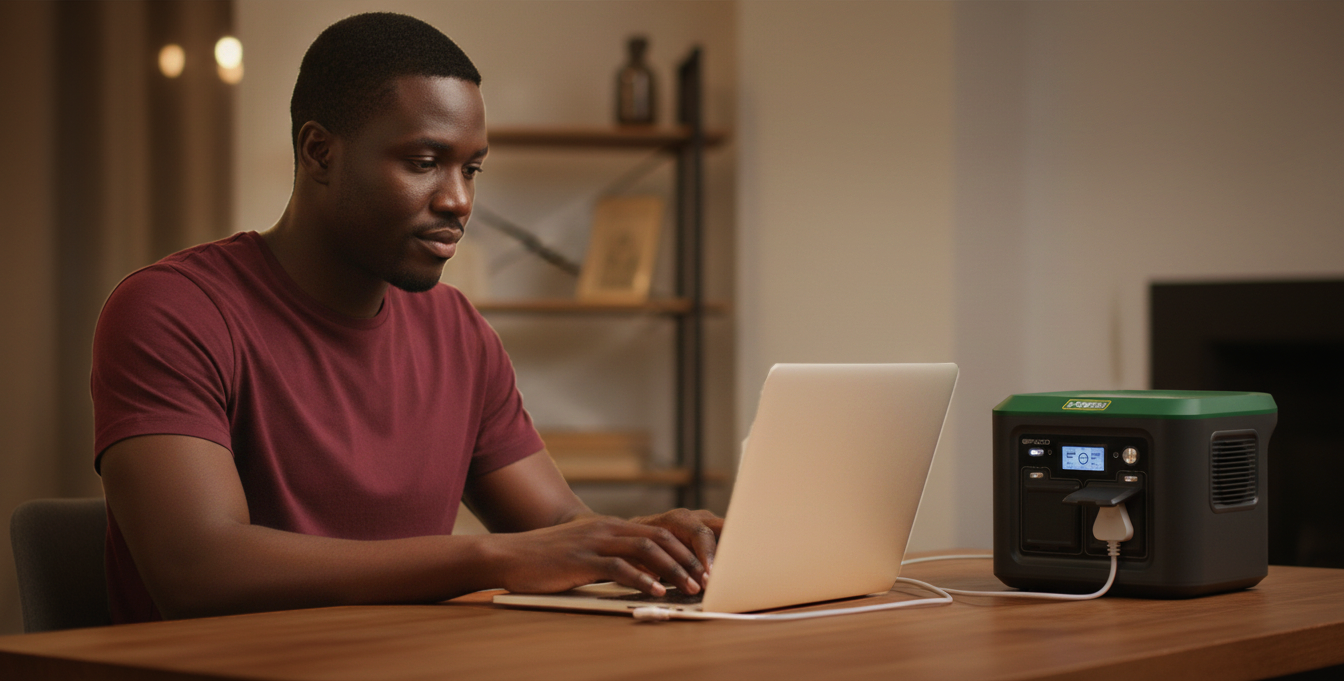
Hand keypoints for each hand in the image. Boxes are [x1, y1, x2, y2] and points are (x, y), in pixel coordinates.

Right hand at [492, 514, 710, 596]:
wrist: (510, 555)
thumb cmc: (546, 560)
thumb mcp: (584, 553)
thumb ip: (611, 558)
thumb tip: (643, 575)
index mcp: (609, 526)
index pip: (657, 532)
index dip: (683, 549)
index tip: (702, 567)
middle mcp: (606, 528)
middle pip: (658, 537)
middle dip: (686, 558)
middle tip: (705, 578)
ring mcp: (594, 542)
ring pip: (645, 549)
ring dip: (672, 569)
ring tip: (690, 587)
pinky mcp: (581, 559)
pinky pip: (618, 567)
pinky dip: (641, 579)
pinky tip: (656, 591)